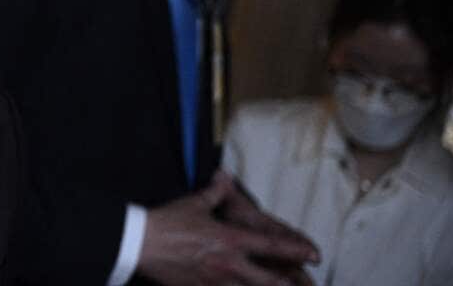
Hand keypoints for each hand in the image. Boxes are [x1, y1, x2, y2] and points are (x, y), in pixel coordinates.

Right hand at [137, 170, 319, 285]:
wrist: (139, 242)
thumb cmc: (165, 222)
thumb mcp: (193, 204)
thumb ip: (214, 193)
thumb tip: (223, 178)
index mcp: (229, 239)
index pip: (272, 246)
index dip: (296, 251)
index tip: (314, 255)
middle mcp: (228, 263)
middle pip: (271, 281)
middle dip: (290, 285)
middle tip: (302, 284)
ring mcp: (215, 282)